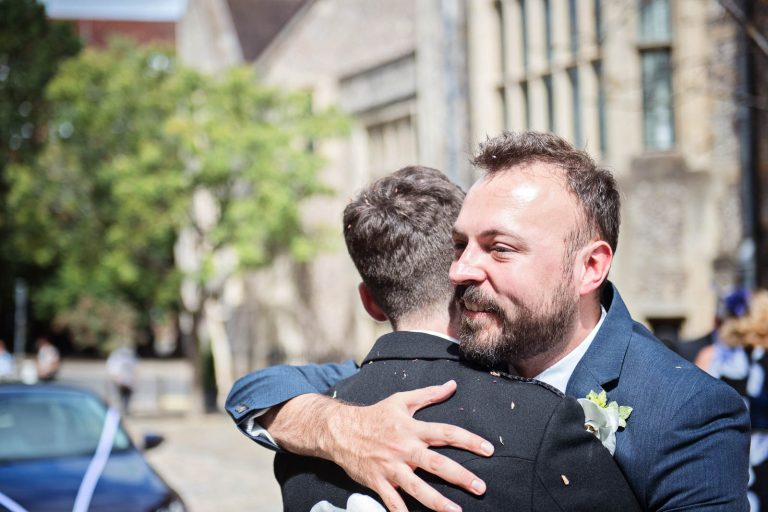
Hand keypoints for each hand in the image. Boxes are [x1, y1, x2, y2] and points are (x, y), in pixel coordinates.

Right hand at [265, 381, 493, 511]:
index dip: (468, 440)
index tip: (489, 449)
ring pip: (416, 487)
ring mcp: (390, 467)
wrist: (341, 431)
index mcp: (412, 429)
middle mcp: (404, 449)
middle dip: (460, 476)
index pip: (446, 433)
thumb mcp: (401, 400)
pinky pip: (391, 501)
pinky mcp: (378, 481)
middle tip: (480, 487)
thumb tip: (452, 384)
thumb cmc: (375, 415)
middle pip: (436, 463)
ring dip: (437, 501)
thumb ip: (428, 394)